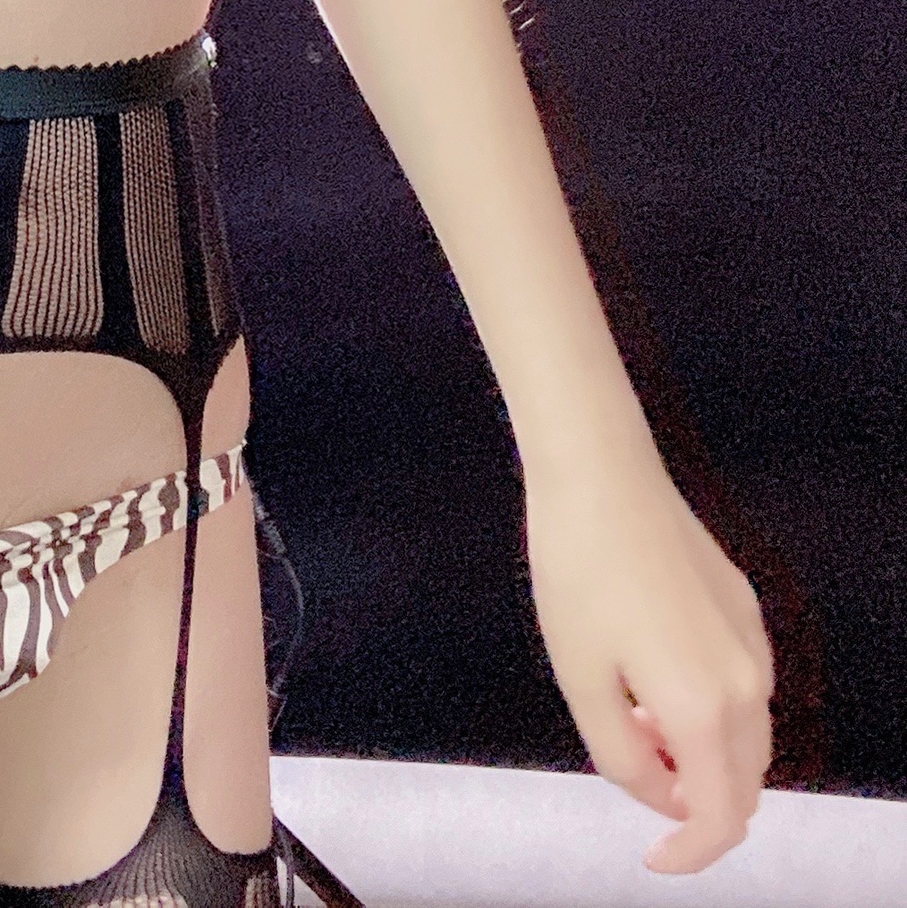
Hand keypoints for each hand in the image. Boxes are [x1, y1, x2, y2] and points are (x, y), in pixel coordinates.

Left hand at [526, 454, 773, 872]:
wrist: (599, 474)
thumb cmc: (578, 572)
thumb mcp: (582, 680)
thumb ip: (623, 757)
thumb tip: (662, 792)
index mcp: (707, 710)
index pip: (722, 817)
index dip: (691, 853)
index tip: (654, 857)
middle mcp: (748, 681)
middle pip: (743, 782)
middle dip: (696, 800)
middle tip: (632, 772)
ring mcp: (752, 639)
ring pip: (747, 735)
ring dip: (702, 753)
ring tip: (630, 715)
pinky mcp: (743, 606)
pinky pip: (742, 685)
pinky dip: (709, 708)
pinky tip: (650, 673)